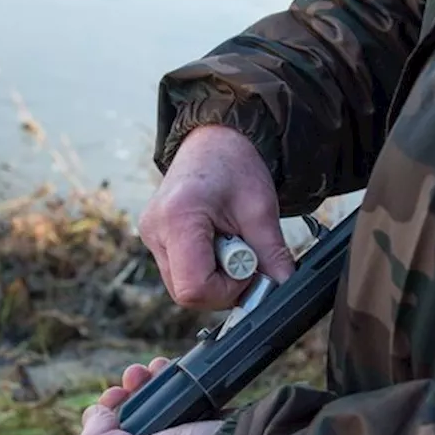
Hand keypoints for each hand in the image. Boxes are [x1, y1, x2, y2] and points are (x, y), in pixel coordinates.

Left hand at [75, 356, 221, 434]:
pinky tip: (160, 370)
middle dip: (114, 408)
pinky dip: (158, 385)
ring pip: (138, 416)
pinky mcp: (187, 431)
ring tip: (141, 374)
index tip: (96, 420)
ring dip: (136, 389)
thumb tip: (94, 419)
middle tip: (119, 392)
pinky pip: (163, 405)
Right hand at [139, 125, 294, 309]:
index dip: (228, 289)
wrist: (214, 142)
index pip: (195, 288)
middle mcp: (155, 231)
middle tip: (244, 254)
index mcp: (178, 218)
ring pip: (184, 288)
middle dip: (224, 286)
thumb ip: (272, 254)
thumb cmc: (234, 166)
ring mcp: (151, 238)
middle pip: (188, 293)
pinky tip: (217, 245)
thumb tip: (282, 288)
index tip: (249, 267)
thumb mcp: (261, 209)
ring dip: (216, 278)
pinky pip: (181, 274)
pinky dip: (206, 269)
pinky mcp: (156, 242)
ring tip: (231, 244)